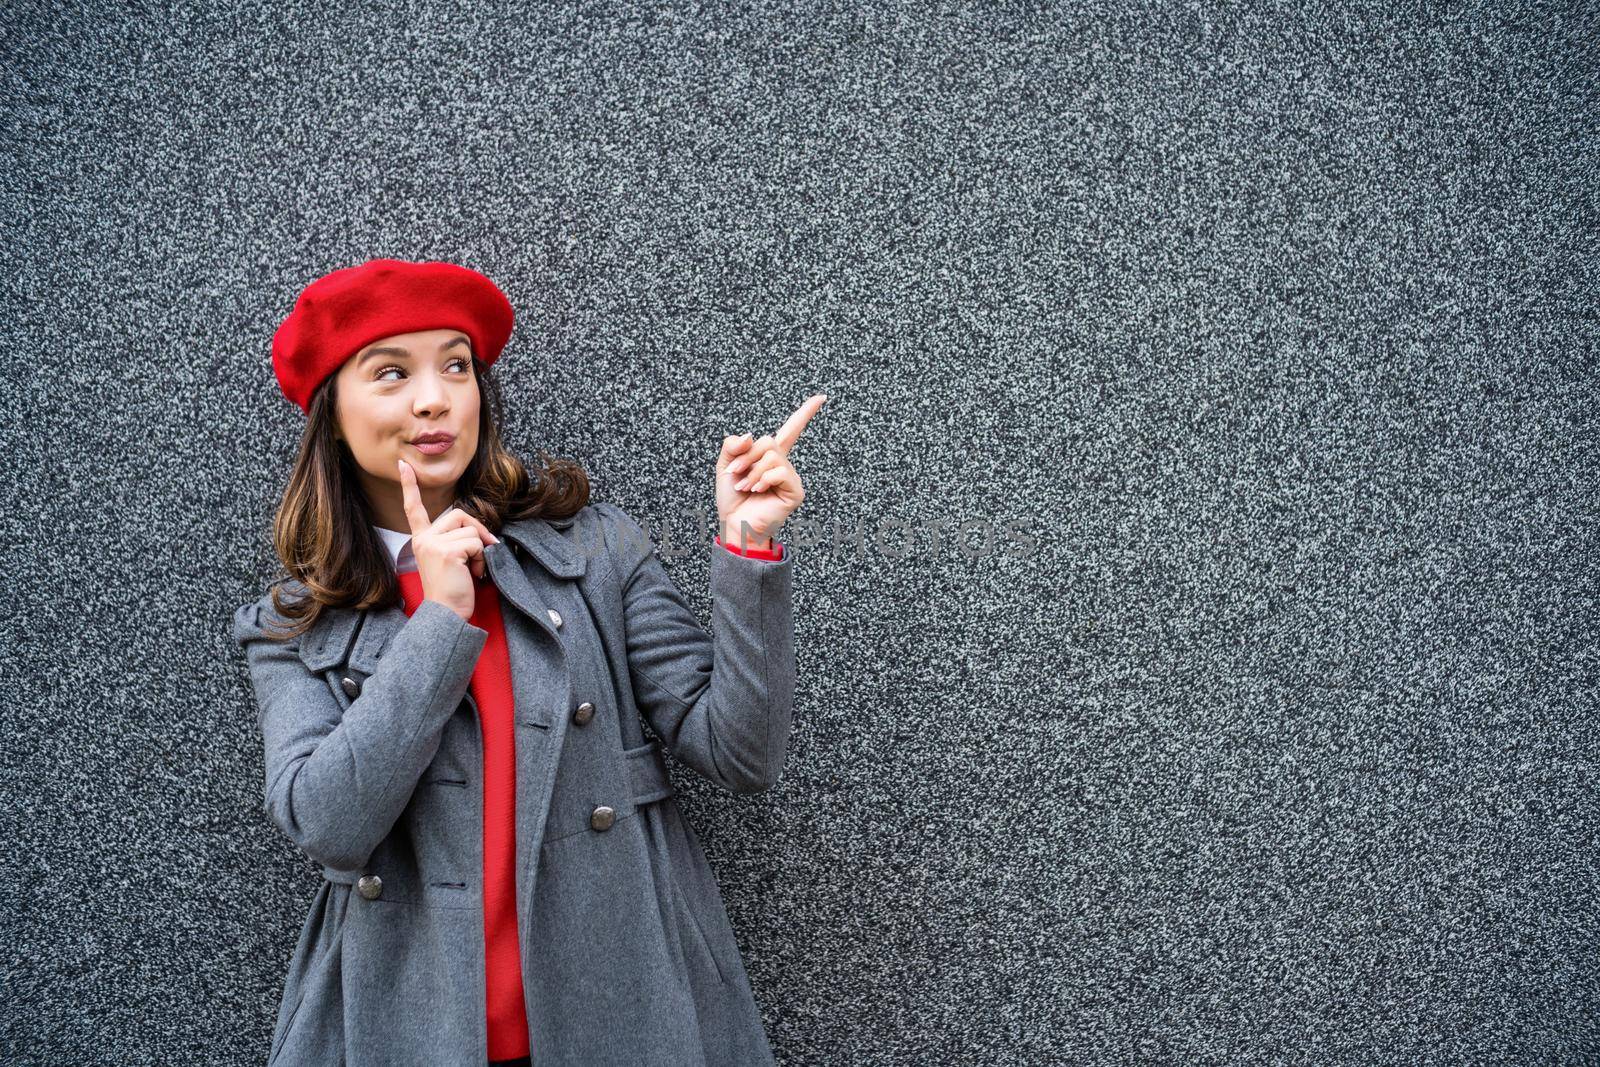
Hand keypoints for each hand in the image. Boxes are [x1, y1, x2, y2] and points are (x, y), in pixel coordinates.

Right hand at [399, 458, 500, 621]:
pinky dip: (481, 558)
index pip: (414, 509)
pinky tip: (474, 574)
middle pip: (459, 514)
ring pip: (470, 530)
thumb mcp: (450, 560)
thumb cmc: (452, 592)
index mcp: (421, 540)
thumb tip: (482, 533)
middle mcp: (423, 539)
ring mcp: (432, 544)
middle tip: (483, 551)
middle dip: (477, 530)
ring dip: (481, 550)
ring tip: (473, 570)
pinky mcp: (446, 552)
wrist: (446, 615)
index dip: (410, 486)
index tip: (404, 466)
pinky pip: (475, 543)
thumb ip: (456, 541)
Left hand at [716, 394, 826, 548]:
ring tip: (746, 487)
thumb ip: (733, 445)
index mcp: (769, 457)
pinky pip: (779, 472)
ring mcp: (791, 478)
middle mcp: (783, 465)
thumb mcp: (725, 465)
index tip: (821, 398)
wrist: (734, 523)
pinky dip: (763, 480)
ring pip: (772, 457)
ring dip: (752, 472)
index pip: (791, 430)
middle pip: (769, 441)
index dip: (805, 413)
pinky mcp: (795, 491)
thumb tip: (751, 436)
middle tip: (735, 474)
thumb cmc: (732, 499)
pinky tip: (758, 491)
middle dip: (747, 457)